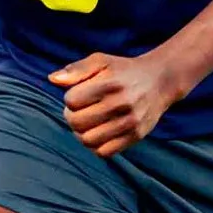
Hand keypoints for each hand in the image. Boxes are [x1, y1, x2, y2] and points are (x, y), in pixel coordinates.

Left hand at [52, 49, 180, 157]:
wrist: (160, 81)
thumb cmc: (124, 70)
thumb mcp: (101, 61)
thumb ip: (76, 69)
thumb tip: (52, 79)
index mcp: (109, 83)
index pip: (71, 101)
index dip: (70, 98)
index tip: (80, 94)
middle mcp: (121, 103)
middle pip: (77, 122)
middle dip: (72, 116)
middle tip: (80, 110)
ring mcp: (130, 122)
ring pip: (88, 140)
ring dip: (81, 133)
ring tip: (88, 122)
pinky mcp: (136, 136)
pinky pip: (104, 152)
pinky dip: (95, 145)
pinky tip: (98, 133)